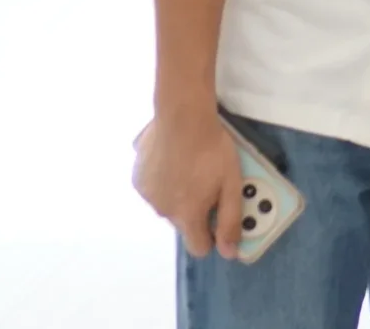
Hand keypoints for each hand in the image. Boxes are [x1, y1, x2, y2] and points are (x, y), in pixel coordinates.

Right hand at [133, 107, 246, 259]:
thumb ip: (230, 221)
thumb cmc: (213, 150)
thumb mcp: (233, 184)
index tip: (219, 221)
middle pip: (183, 222)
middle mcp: (163, 212)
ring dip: (178, 193)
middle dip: (196, 208)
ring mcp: (147, 195)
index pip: (198, 247)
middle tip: (209, 181)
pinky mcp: (137, 177)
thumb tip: (229, 253)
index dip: (212, 237)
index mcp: (187, 216)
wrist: (182, 118)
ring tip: (189, 166)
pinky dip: (162, 179)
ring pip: (167, 203)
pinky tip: (172, 159)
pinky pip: (153, 186)